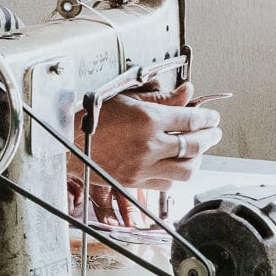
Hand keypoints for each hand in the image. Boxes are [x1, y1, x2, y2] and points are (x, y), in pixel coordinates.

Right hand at [74, 82, 222, 222]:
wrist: (63, 142)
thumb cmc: (89, 117)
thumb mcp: (125, 98)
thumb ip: (161, 97)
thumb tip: (187, 92)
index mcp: (147, 119)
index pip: (192, 120)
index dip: (208, 119)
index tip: (213, 118)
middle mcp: (149, 145)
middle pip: (195, 145)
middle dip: (210, 138)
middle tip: (213, 132)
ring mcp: (142, 167)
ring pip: (187, 169)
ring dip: (197, 159)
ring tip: (197, 151)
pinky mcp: (135, 182)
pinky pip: (168, 184)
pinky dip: (177, 174)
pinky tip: (176, 164)